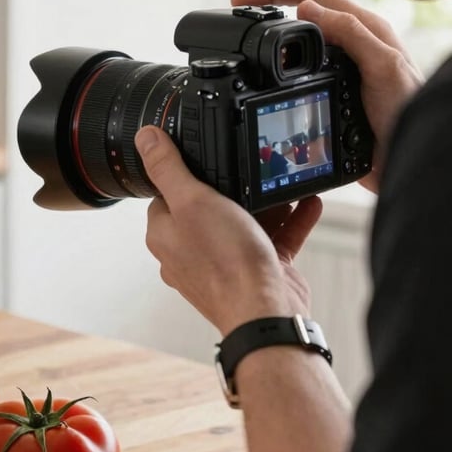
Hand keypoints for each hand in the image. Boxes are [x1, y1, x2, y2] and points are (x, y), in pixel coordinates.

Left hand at [135, 126, 322, 336]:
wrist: (266, 312)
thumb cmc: (224, 263)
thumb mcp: (193, 200)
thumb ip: (168, 168)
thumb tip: (144, 139)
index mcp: (166, 235)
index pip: (166, 195)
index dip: (184, 175)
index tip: (203, 157)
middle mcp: (191, 251)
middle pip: (209, 206)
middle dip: (232, 186)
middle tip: (250, 164)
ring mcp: (225, 262)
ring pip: (245, 221)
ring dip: (267, 201)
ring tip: (282, 179)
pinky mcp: (257, 270)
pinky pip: (274, 237)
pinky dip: (291, 219)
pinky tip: (306, 202)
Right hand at [232, 0, 423, 191]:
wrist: (408, 157)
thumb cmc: (409, 110)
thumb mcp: (383, 65)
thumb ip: (351, 32)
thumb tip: (305, 8)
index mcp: (363, 27)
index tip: (241, 1)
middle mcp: (351, 43)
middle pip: (299, 14)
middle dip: (266, 9)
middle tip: (237, 17)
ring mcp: (340, 68)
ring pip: (297, 44)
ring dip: (271, 40)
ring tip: (247, 45)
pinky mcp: (332, 93)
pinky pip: (298, 75)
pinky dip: (278, 73)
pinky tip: (266, 81)